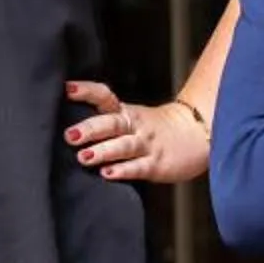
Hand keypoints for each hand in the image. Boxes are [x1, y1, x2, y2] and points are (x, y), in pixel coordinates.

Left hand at [63, 80, 210, 182]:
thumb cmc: (153, 128)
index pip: (104, 97)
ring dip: (103, 151)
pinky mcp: (156, 164)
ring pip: (123, 146)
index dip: (86, 92)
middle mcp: (134, 126)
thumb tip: (67, 122)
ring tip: (83, 156)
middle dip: (90, 128)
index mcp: (125, 112)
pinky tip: (107, 173)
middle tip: (69, 135)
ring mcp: (146, 145)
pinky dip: (123, 170)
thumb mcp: (131, 117)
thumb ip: (104, 119)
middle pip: (111, 123)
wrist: (196, 134)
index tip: (67, 89)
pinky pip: (138, 167)